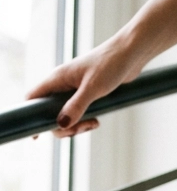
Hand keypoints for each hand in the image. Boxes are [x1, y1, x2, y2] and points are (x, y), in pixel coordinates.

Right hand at [26, 35, 146, 138]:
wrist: (130, 54)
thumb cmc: (110, 65)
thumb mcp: (93, 88)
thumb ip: (77, 107)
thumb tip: (61, 125)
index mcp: (58, 78)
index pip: (34, 97)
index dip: (31, 116)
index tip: (35, 136)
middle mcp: (63, 84)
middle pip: (50, 113)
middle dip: (63, 126)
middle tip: (81, 129)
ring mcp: (74, 89)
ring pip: (66, 115)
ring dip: (77, 125)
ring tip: (93, 124)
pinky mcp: (87, 94)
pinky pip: (79, 113)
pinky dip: (85, 121)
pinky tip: (96, 121)